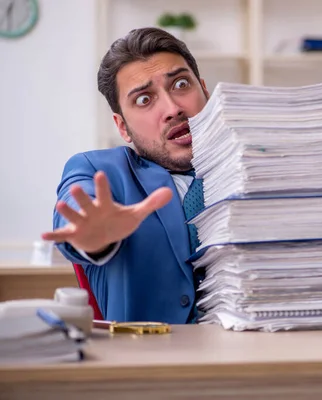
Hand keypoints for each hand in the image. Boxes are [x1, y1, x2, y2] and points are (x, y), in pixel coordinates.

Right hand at [42, 171, 172, 253]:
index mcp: (106, 205)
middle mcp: (92, 211)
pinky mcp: (75, 235)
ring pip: (73, 216)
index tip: (100, 173)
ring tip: (59, 205)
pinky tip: (43, 235)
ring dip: (67, 211)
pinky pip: (63, 235)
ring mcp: (82, 222)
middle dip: (82, 197)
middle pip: (86, 202)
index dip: (103, 185)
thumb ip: (151, 203)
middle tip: (75, 187)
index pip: (105, 193)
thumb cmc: (119, 222)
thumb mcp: (136, 214)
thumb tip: (170, 192)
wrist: (105, 237)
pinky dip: (54, 236)